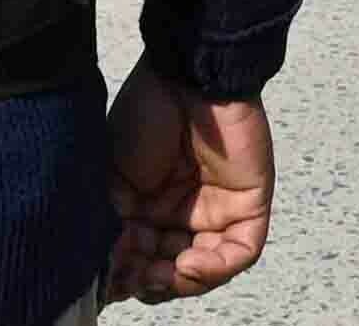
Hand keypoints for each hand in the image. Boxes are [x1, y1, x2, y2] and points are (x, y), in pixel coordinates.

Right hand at [106, 56, 275, 303]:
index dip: (126, 274)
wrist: (186, 76)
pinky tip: (189, 263)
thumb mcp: (112, 180)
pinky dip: (215, 268)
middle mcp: (183, 214)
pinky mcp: (249, 205)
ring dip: (182, 282)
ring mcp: (218, 210)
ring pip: (206, 271)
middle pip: (172, 272)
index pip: (140, 260)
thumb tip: (108, 276)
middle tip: (136, 277)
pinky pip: (240, 252)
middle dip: (152, 281)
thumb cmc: (145, 117)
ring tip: (161, 273)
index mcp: (148, 208)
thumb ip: (113, 227)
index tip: (111, 275)